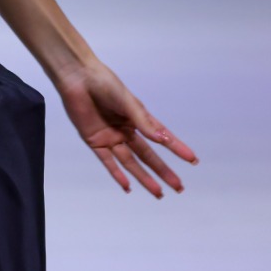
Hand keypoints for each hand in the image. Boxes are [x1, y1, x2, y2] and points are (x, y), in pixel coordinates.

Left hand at [55, 59, 196, 198]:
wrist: (78, 78)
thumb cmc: (105, 83)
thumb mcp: (127, 102)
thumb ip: (143, 122)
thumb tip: (162, 140)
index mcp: (138, 117)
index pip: (162, 137)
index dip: (177, 148)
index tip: (192, 159)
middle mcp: (127, 130)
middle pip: (148, 156)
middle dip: (163, 171)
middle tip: (179, 187)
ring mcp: (111, 137)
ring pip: (131, 163)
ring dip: (144, 178)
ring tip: (159, 193)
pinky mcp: (95, 142)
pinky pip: (108, 162)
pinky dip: (118, 175)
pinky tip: (128, 187)